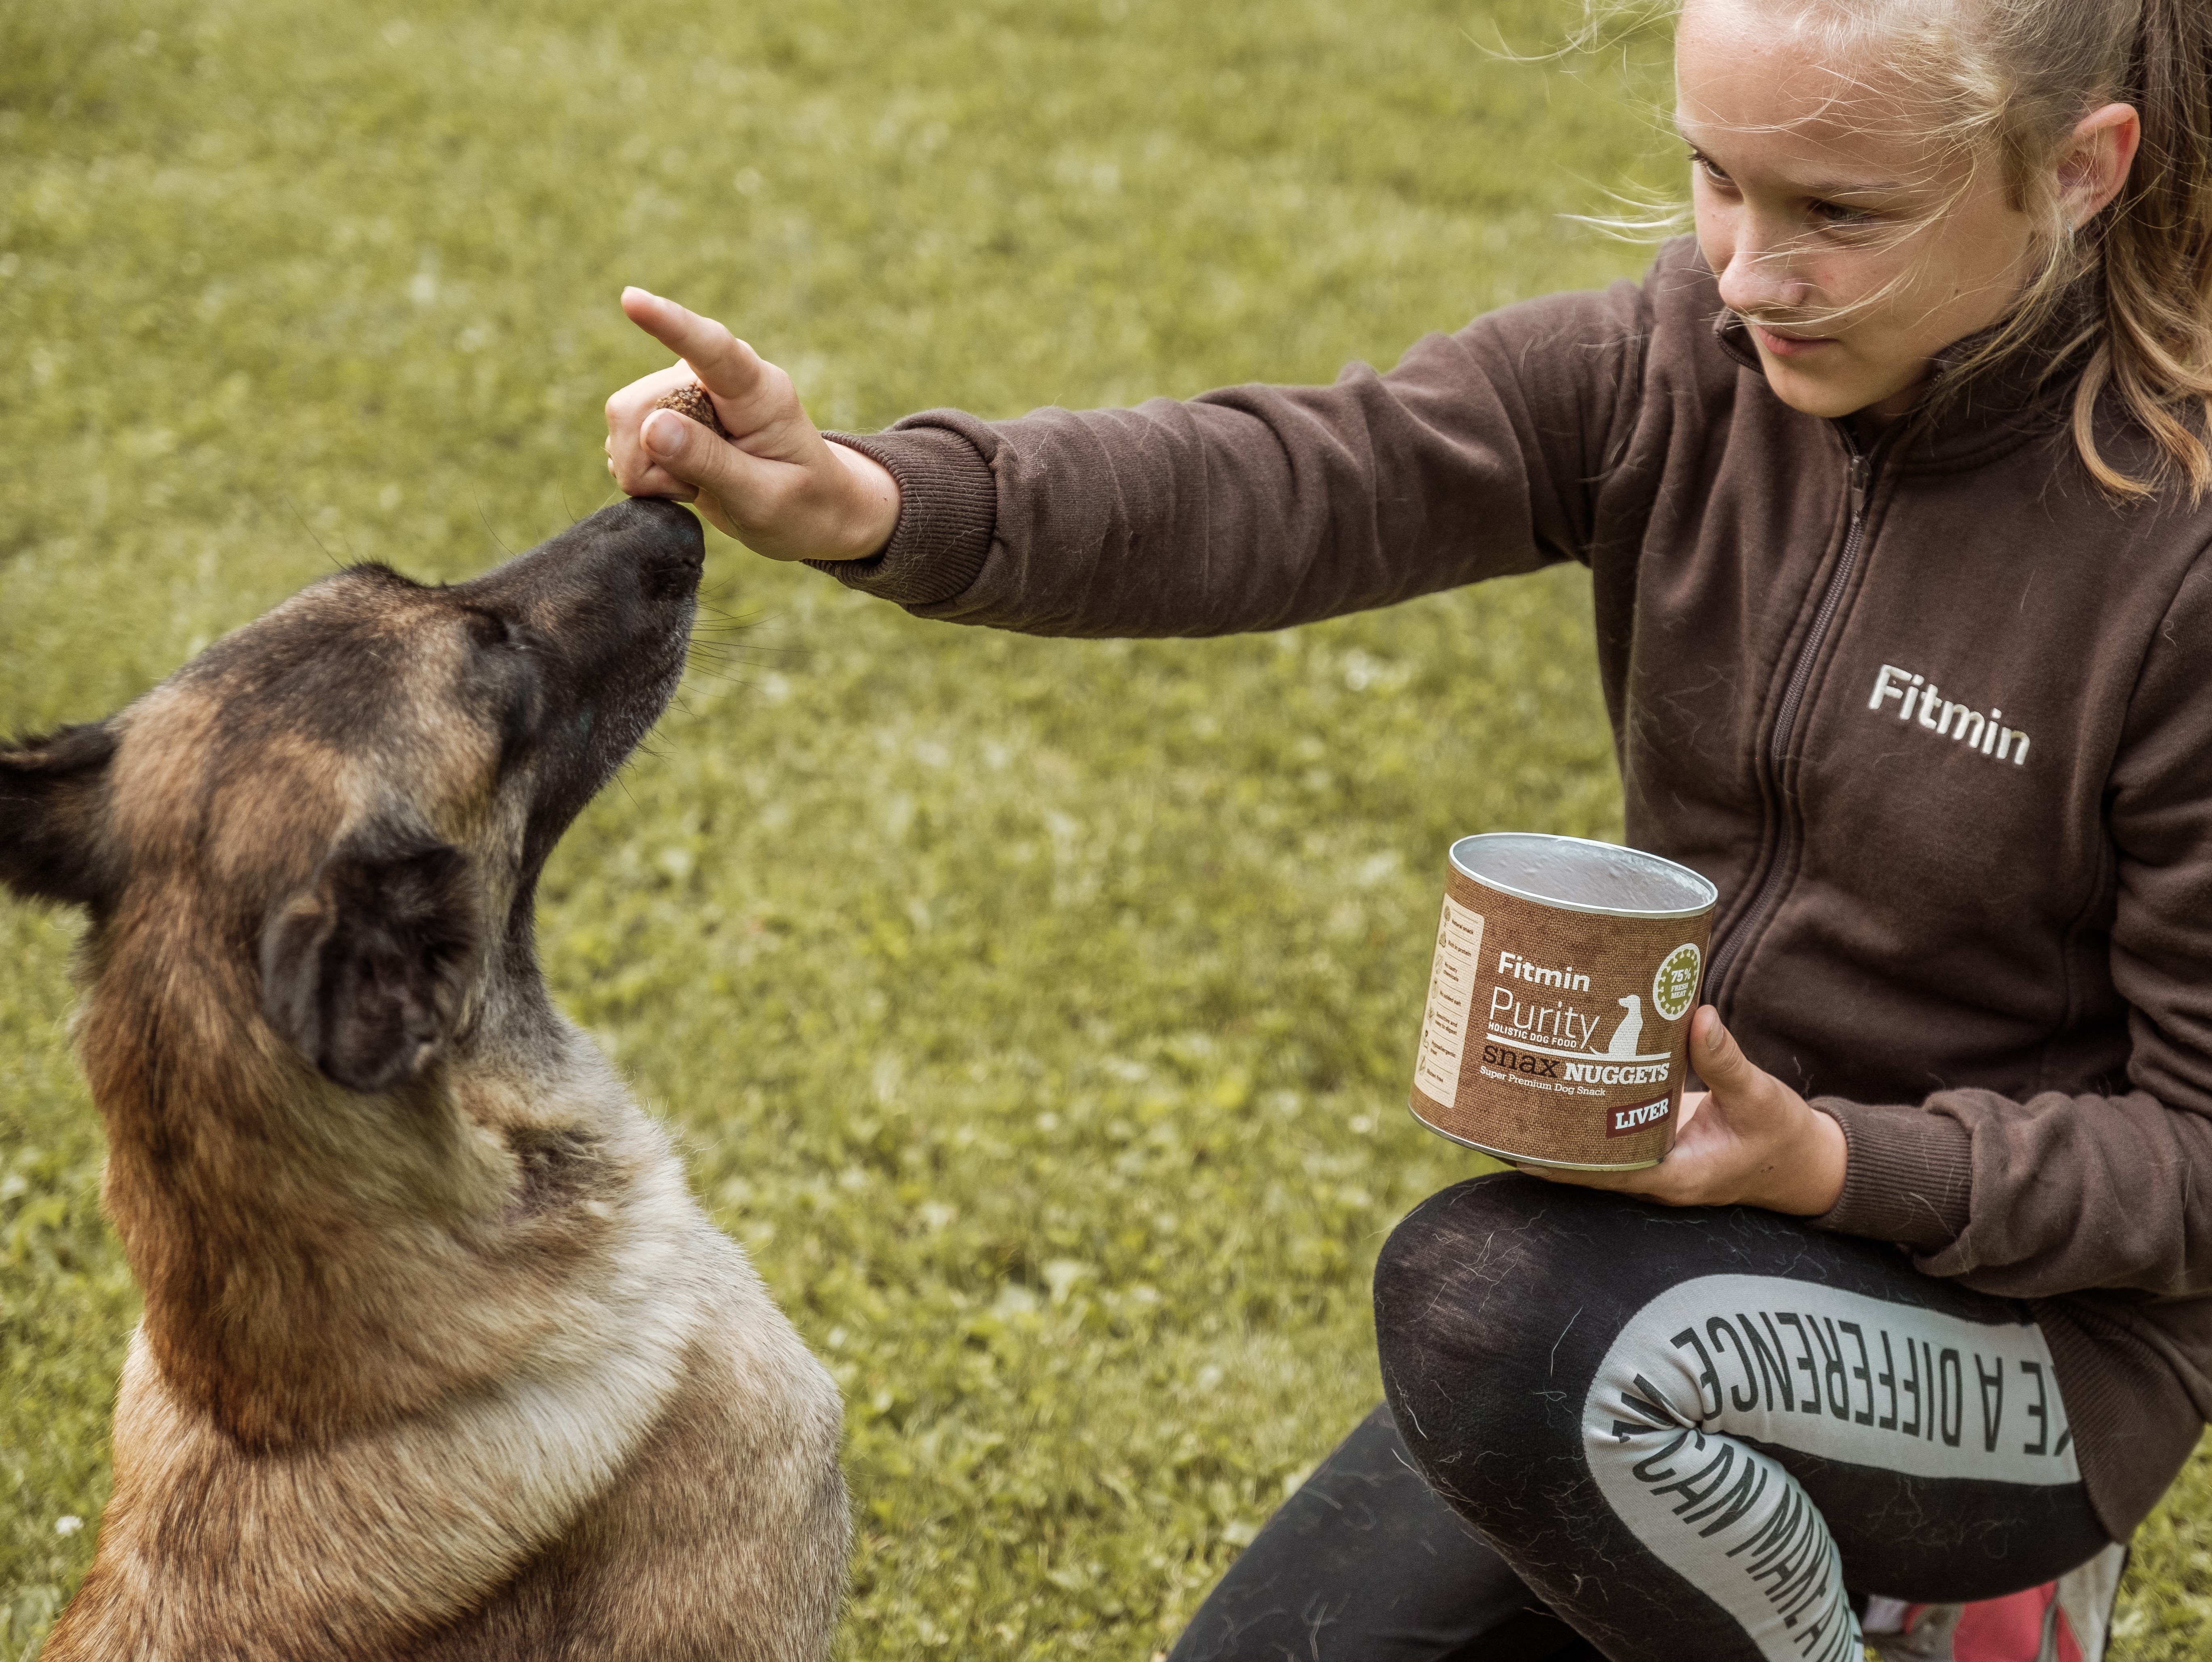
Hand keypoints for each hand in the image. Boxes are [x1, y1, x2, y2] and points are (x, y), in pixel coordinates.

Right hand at [603, 289, 899, 560]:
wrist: (814, 515)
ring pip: (626, 421)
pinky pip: (624, 439)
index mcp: (759, 391)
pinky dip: (644, 474)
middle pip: (641, 402)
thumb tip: (651, 427)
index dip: (671, 324)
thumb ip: (711, 461)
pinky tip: (682, 482)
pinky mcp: (668, 415)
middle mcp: (717, 381)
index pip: (713, 349)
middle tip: (692, 490)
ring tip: (697, 486)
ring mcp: (688, 395)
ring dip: (647, 470)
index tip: (632, 299)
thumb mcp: (766, 497)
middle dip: (648, 457)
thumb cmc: (804, 505)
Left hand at [1517, 1006, 1846, 1214]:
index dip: (1560, 1165)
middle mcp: (1653, 1174)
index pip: (1604, 1177)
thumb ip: (1727, 1062)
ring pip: (1589, 1153)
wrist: (1800, 1161)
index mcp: (1675, 1176)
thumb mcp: (1760, 1098)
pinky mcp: (1652, 1140)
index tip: (1518, 1148)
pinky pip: (1607, 1135)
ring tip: (1509, 1096)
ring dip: (1554, 1131)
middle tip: (1498, 1110)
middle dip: (1542, 1145)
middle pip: (1583, 1167)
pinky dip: (1580, 1117)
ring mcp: (1650, 1159)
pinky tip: (1554, 1086)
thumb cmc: (1781, 1135)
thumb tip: (1697, 1017)